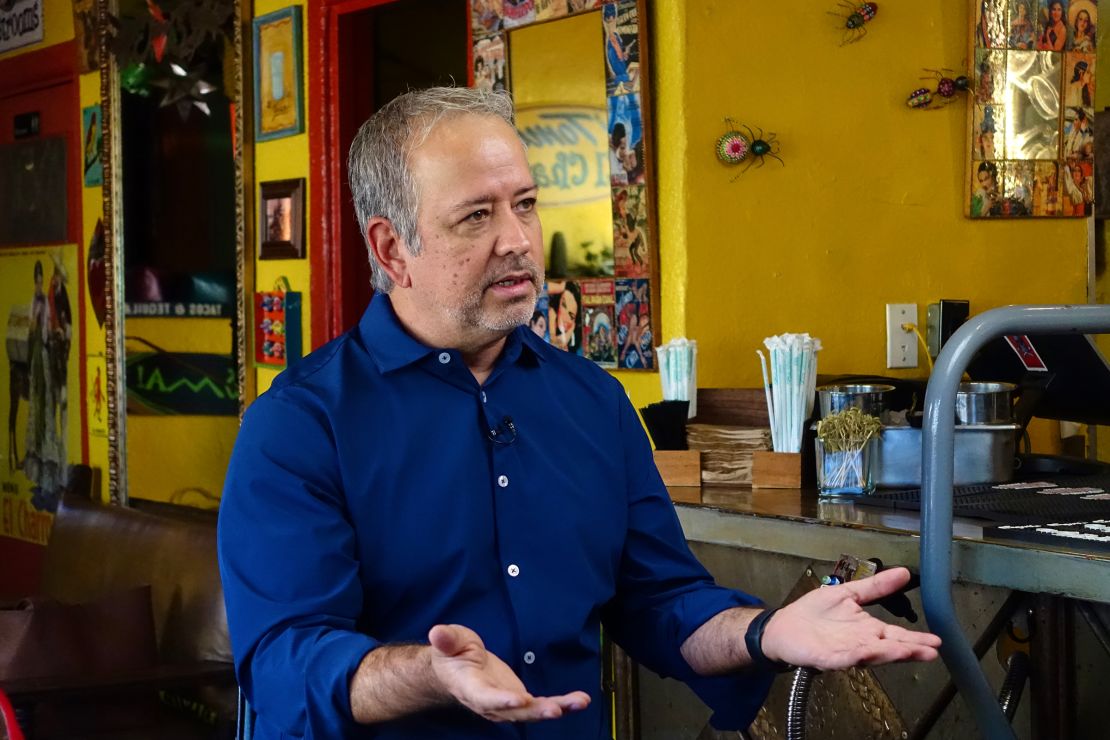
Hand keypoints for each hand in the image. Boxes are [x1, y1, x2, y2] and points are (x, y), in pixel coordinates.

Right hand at [428, 625, 589, 722]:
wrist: (456, 669)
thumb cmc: (452, 654)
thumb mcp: (448, 642)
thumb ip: (446, 639)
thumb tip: (437, 632)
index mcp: (471, 687)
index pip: (485, 697)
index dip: (501, 701)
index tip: (518, 699)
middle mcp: (490, 702)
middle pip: (514, 711)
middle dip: (536, 711)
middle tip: (556, 709)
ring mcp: (507, 704)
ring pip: (532, 711)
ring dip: (556, 708)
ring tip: (578, 702)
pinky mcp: (521, 699)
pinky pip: (542, 705)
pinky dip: (562, 704)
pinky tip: (579, 700)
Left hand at [761, 567, 940, 670]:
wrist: (784, 626)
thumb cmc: (816, 613)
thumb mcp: (848, 594)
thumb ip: (876, 586)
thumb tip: (905, 572)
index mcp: (868, 629)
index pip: (896, 635)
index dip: (916, 639)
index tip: (937, 641)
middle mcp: (861, 643)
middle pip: (888, 648)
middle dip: (909, 650)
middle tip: (932, 652)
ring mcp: (844, 651)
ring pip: (870, 654)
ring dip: (888, 654)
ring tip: (908, 652)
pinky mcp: (825, 656)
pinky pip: (843, 657)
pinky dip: (856, 655)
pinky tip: (868, 652)